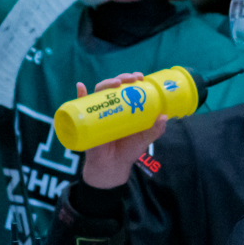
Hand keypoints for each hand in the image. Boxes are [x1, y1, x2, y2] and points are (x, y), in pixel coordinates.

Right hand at [76, 74, 168, 189]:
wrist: (113, 167)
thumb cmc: (128, 150)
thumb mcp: (145, 139)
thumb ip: (155, 129)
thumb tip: (164, 116)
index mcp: (125, 107)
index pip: (127, 88)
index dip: (132, 79)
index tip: (140, 77)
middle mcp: (111, 106)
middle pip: (114, 86)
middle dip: (122, 78)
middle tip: (132, 79)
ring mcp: (99, 112)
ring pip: (99, 92)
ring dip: (106, 83)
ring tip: (116, 83)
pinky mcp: (87, 121)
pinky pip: (80, 106)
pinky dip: (79, 95)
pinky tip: (81, 86)